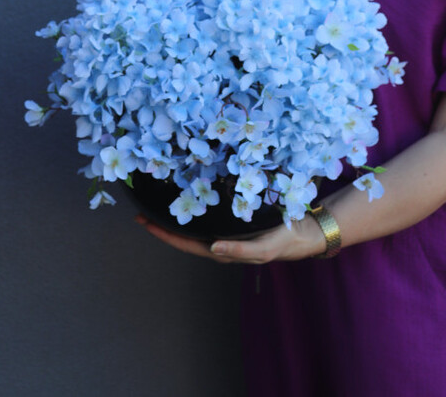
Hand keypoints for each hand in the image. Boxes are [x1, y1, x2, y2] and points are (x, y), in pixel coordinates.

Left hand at [135, 212, 326, 263]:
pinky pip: (207, 213)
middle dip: (162, 223)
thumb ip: (238, 250)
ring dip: (177, 213)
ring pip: (194, 223)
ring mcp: (225, 230)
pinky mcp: (233, 219)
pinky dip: (194, 204)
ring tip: (158, 199)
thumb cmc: (283, 242)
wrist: (304, 231)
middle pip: (184, 234)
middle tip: (141, 208)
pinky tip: (190, 193)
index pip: (185, 244)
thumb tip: (212, 247)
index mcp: (221, 250)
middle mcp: (219, 240)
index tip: (143, 222)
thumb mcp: (263, 249)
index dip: (163, 234)